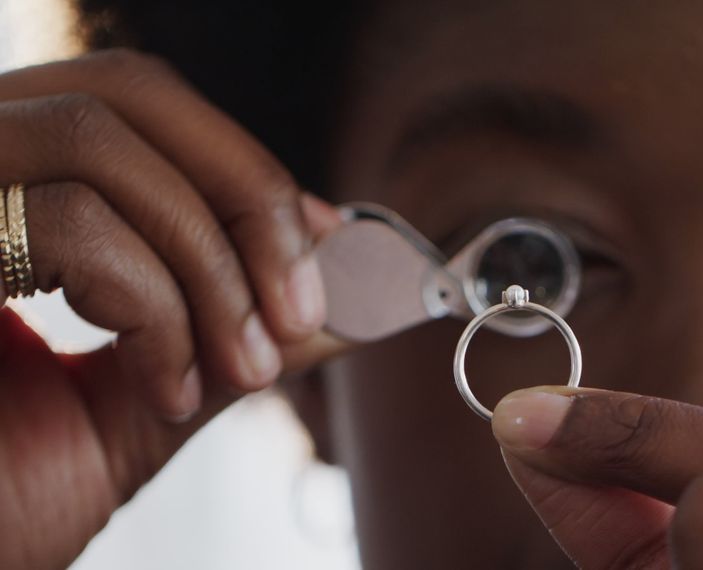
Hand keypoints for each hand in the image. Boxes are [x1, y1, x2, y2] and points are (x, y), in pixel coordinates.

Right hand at [0, 49, 346, 568]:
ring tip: (242, 368)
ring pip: (100, 142)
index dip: (242, 165)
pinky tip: (169, 394)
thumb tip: (350, 284)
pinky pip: (72, 223)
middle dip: (247, 196)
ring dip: (212, 265)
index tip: (323, 242)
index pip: (134, 106)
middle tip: (299, 309)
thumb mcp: (145, 401)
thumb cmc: (7, 503)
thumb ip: (235, 330)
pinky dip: (158, 310)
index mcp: (7, 194)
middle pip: (124, 93)